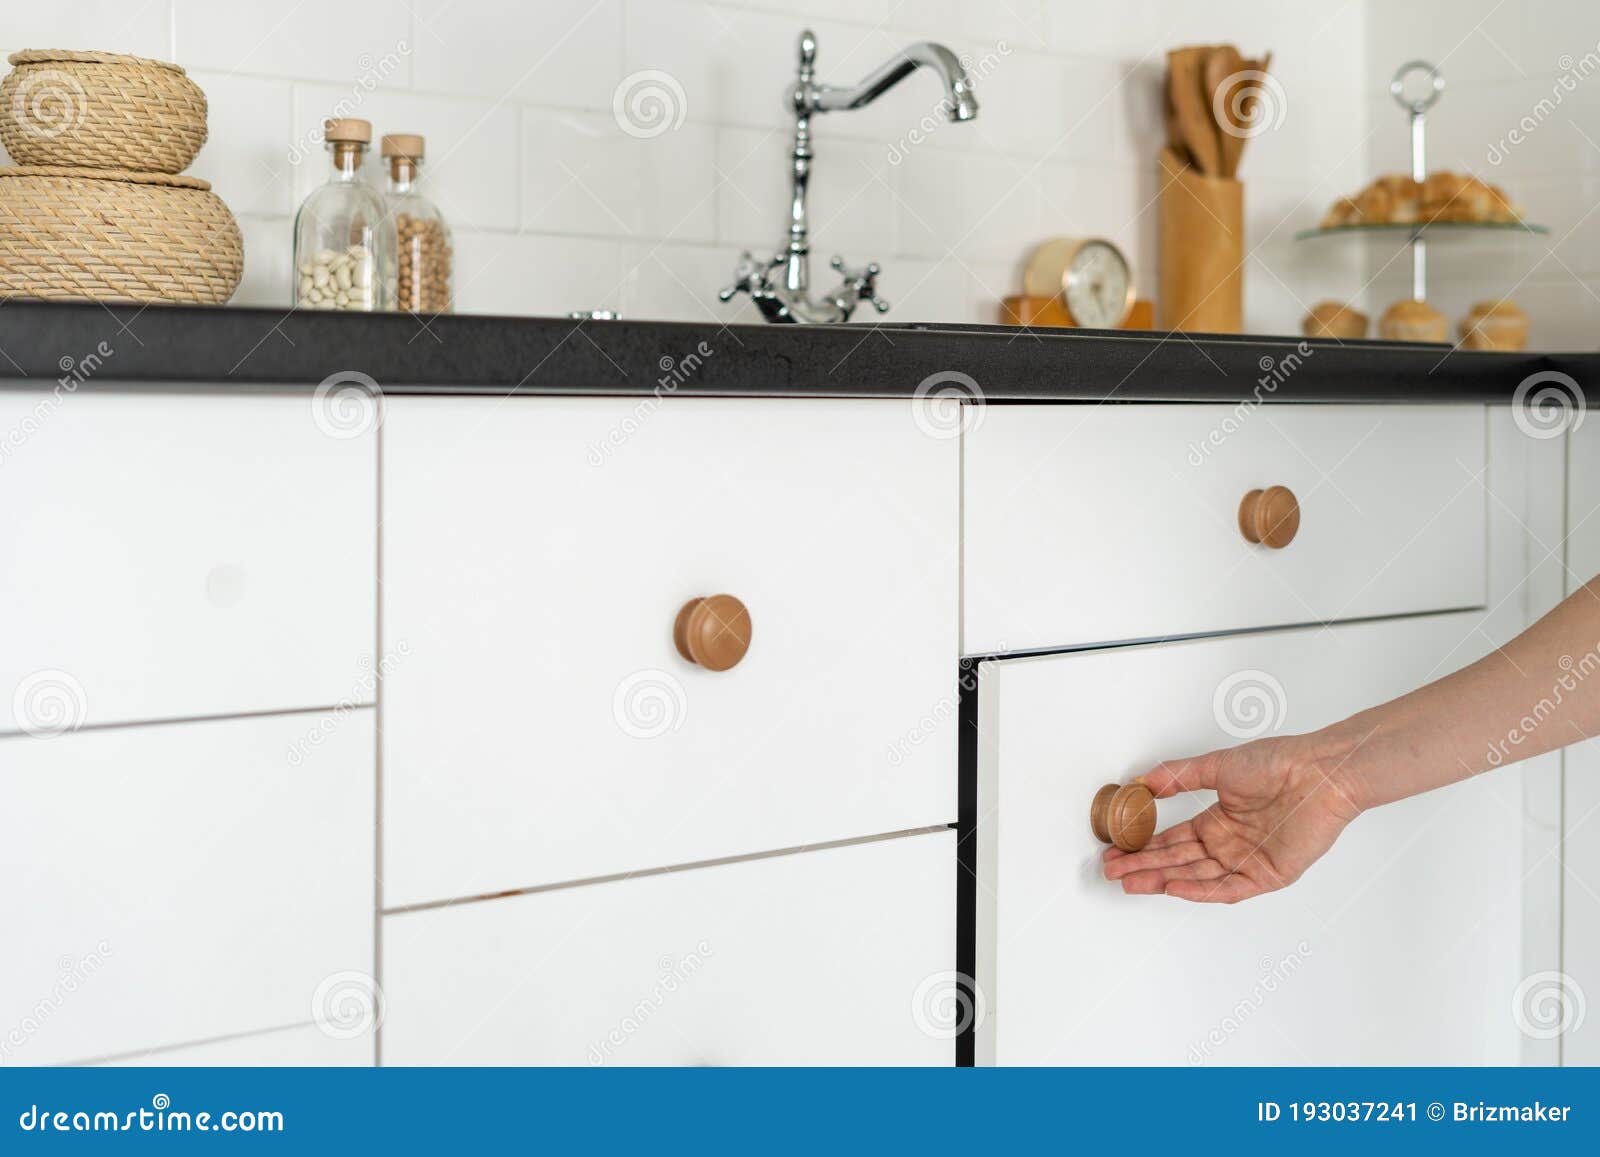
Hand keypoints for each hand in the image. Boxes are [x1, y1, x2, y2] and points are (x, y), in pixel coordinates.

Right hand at [1102, 732, 1364, 902]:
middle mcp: (1230, 844)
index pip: (1173, 841)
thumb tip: (1143, 782)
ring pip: (1197, 877)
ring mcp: (1248, 861)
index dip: (1144, 847)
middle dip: (1144, 867)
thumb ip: (1177, 776)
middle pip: (1178, 862)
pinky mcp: (1269, 875)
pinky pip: (1229, 889)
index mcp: (1218, 821)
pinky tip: (1173, 887)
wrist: (1319, 772)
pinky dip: (1200, 891)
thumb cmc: (1278, 763)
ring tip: (1131, 881)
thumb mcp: (1217, 766)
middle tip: (1114, 872)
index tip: (1118, 851)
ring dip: (1163, 880)